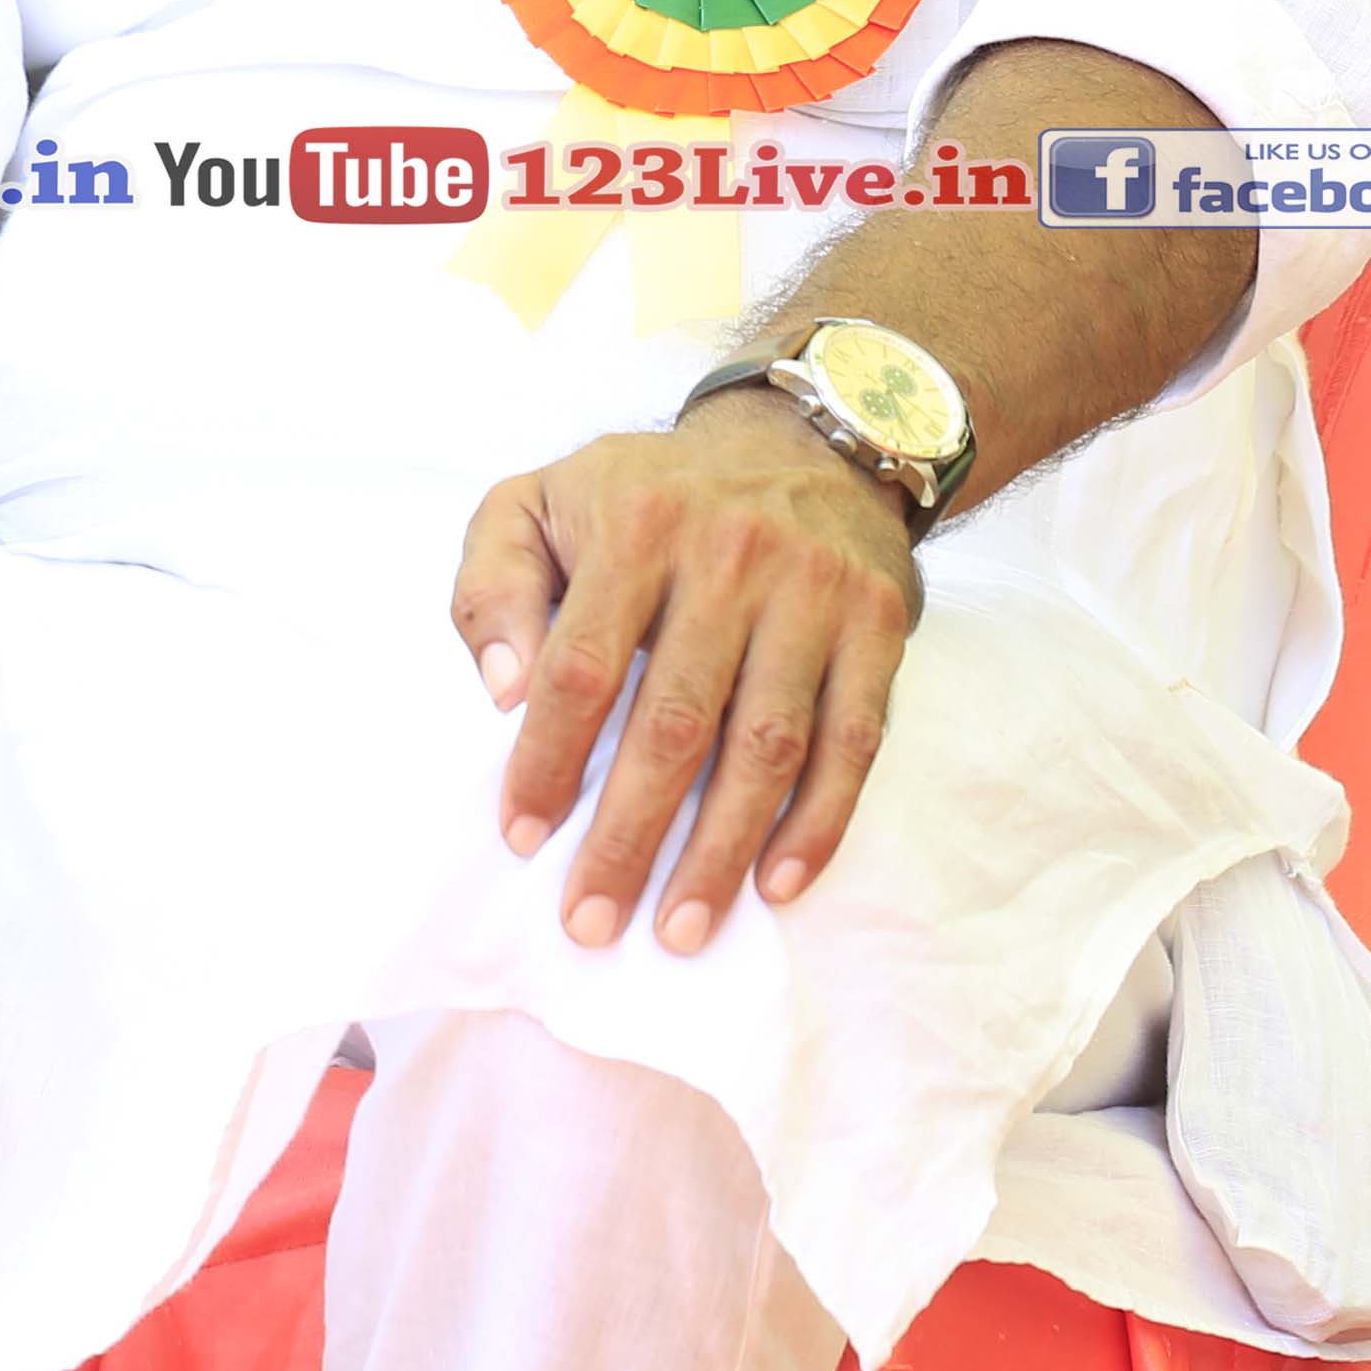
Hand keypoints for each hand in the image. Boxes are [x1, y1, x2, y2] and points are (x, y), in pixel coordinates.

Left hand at [452, 397, 925, 955]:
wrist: (808, 441)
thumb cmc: (650, 495)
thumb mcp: (542, 501)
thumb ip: (493, 586)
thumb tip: (501, 690)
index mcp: (635, 525)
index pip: (581, 664)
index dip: (548, 760)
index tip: (522, 838)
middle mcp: (730, 556)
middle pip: (676, 723)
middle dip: (629, 835)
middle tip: (591, 920)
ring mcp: (813, 593)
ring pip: (766, 746)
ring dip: (721, 851)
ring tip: (679, 929)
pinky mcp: (876, 625)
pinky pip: (851, 742)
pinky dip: (817, 822)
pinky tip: (775, 884)